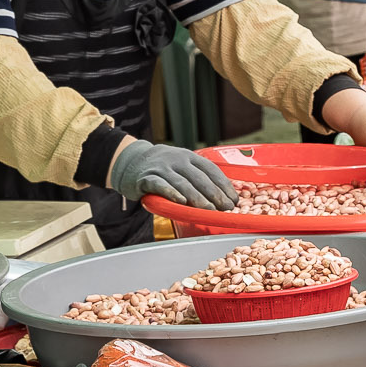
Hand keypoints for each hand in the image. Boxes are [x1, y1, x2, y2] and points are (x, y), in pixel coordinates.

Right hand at [108, 138, 238, 210]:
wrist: (131, 161)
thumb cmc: (164, 169)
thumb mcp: (182, 166)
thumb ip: (198, 178)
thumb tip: (222, 198)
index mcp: (190, 157)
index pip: (211, 170)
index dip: (224, 185)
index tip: (234, 199)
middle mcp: (178, 160)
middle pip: (199, 178)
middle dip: (215, 194)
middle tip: (226, 208)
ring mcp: (162, 168)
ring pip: (182, 183)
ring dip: (197, 198)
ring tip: (209, 210)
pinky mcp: (147, 178)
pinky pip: (161, 185)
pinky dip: (172, 193)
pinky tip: (181, 202)